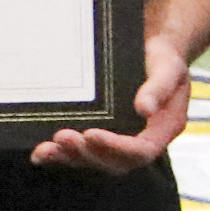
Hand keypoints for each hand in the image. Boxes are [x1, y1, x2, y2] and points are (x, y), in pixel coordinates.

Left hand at [33, 29, 191, 173]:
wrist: (153, 48)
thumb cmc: (163, 57)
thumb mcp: (168, 67)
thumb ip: (160, 87)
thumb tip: (145, 108)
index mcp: (164, 129)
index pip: (142, 151)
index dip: (116, 147)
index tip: (92, 133)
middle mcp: (142, 140)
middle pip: (116, 162)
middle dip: (87, 153)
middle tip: (63, 136)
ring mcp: (120, 140)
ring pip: (95, 160)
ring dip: (70, 157)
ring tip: (47, 148)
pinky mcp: (101, 135)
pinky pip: (82, 152)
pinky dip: (61, 155)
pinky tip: (41, 153)